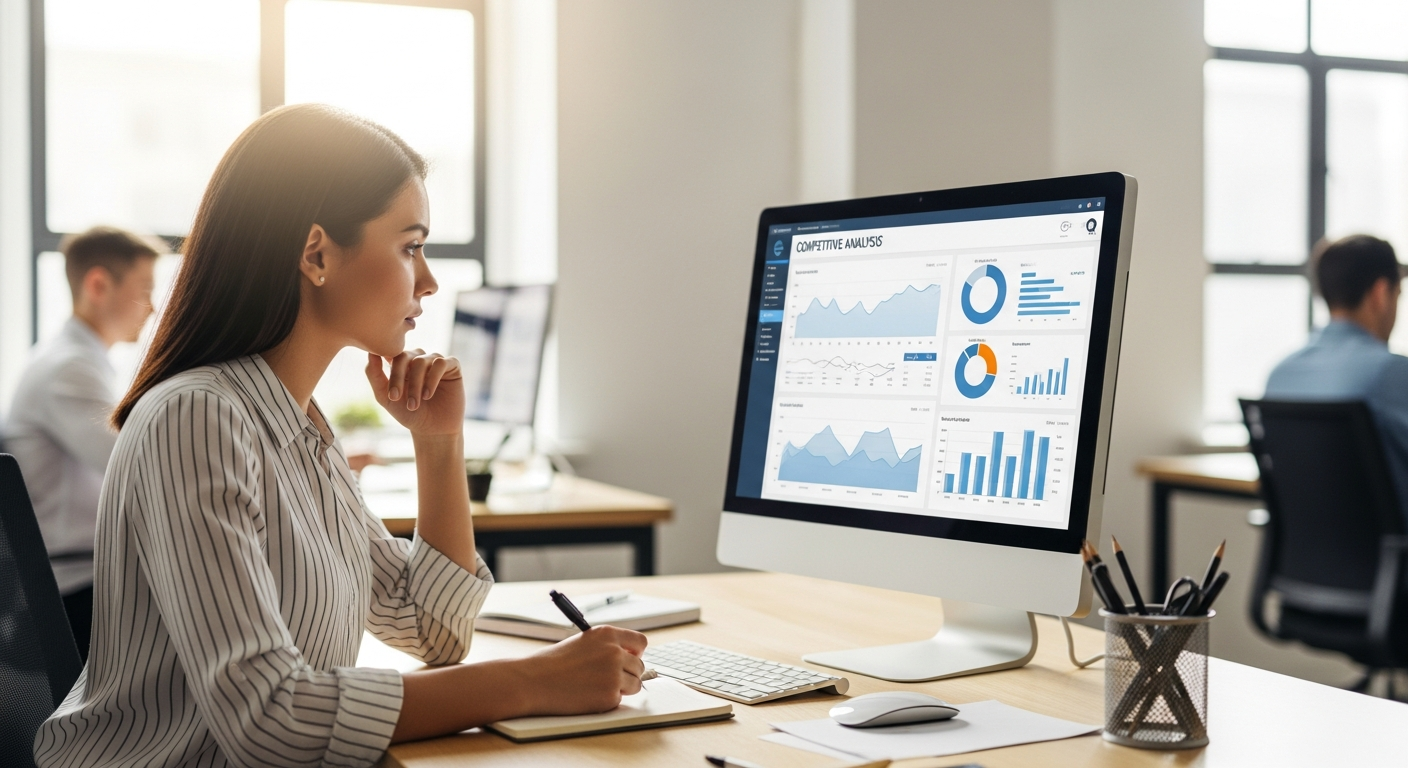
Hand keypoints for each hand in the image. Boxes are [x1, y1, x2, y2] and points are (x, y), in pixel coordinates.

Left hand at [365, 350, 464, 436]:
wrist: (433, 430)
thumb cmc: (409, 414)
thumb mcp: (385, 397)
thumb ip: (375, 375)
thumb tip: (371, 353)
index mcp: (402, 363)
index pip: (391, 354)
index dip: (388, 371)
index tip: (391, 395)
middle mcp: (419, 358)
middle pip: (404, 356)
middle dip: (399, 378)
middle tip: (396, 398)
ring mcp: (435, 361)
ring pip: (422, 361)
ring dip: (415, 384)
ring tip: (414, 404)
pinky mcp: (452, 366)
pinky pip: (440, 363)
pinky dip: (432, 379)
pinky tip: (428, 395)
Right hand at [520, 626, 647, 714]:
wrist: (533, 681)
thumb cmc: (551, 663)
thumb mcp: (582, 642)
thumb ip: (606, 647)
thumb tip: (627, 657)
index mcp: (607, 634)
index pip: (640, 642)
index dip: (636, 653)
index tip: (630, 659)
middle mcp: (614, 652)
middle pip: (639, 666)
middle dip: (628, 673)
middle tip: (608, 678)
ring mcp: (614, 674)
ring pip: (635, 684)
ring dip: (622, 688)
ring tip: (596, 687)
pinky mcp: (609, 696)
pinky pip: (619, 700)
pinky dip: (607, 700)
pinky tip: (588, 695)